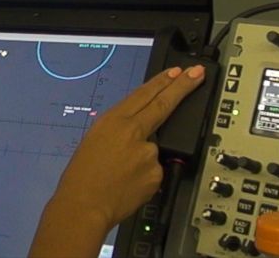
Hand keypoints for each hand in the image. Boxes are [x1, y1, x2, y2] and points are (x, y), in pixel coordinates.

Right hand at [29, 65, 205, 256]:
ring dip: (141, 159)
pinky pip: (154, 171)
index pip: (144, 95)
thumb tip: (137, 131)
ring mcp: (148, 153)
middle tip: (197, 74)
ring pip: (154, 149)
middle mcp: (134, 132)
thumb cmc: (81, 176)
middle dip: (183, 86)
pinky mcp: (156, 173)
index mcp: (114, 120)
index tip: (177, 72)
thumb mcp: (94, 141)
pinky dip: (144, 176)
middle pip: (164, 104)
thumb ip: (119, 132)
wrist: (84, 206)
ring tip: (119, 174)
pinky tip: (127, 184)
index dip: (162, 82)